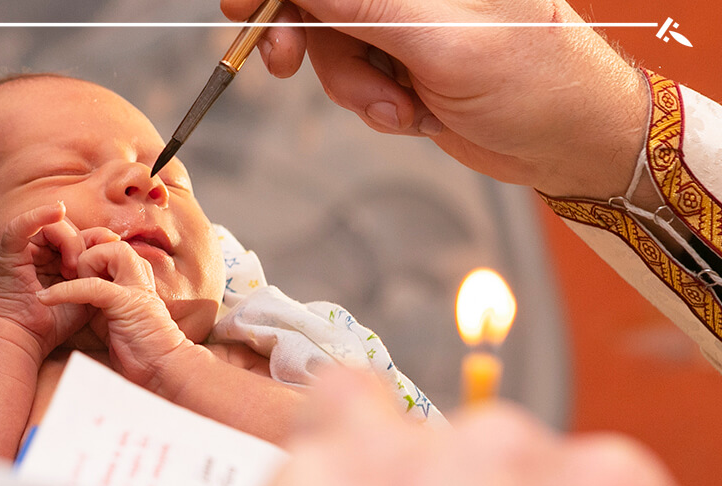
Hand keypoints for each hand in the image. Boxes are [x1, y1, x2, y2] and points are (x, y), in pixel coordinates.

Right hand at [0, 202, 117, 362]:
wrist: (26, 340)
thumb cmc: (54, 323)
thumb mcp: (85, 293)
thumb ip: (98, 270)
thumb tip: (114, 240)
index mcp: (53, 259)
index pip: (77, 235)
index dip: (94, 239)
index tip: (111, 245)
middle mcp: (36, 251)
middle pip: (65, 227)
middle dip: (82, 242)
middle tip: (86, 270)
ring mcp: (21, 250)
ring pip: (51, 226)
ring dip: (68, 240)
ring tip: (72, 268)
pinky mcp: (8, 252)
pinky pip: (21, 224)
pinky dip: (39, 214)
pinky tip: (58, 210)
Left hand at [37, 238, 202, 386]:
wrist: (162, 371)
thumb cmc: (139, 352)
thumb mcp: (111, 319)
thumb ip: (98, 302)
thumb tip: (74, 293)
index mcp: (134, 279)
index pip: (108, 248)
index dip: (86, 256)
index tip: (67, 274)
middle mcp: (138, 278)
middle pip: (110, 242)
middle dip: (85, 254)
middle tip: (67, 276)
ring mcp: (136, 288)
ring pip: (109, 251)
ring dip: (84, 265)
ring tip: (67, 285)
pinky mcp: (127, 303)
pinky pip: (92, 286)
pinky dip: (65, 290)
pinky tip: (46, 299)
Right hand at [220, 0, 646, 197]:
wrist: (571, 142)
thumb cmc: (538, 83)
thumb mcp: (443, 43)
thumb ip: (363, 4)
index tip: (244, 9)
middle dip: (304, 33)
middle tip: (281, 63)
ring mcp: (408, 16)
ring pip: (331, 39)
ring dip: (351, 84)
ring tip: (399, 107)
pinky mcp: (404, 54)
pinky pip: (352, 71)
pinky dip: (368, 100)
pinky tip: (413, 113)